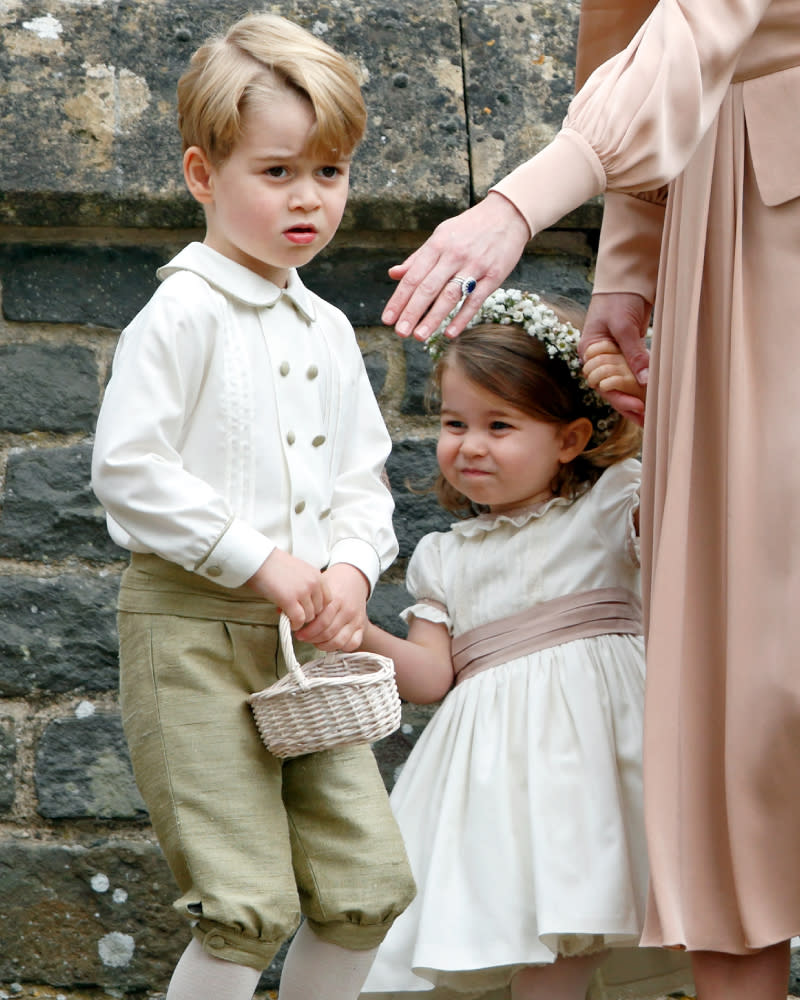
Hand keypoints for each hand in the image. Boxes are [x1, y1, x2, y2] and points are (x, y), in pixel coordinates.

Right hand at [246, 549, 329, 629]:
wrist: (259, 560)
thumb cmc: (274, 565)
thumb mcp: (300, 571)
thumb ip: (307, 584)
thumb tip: (308, 603)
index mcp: (317, 575)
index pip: (328, 599)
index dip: (318, 607)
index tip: (308, 610)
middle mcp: (313, 583)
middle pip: (320, 609)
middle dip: (309, 614)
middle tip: (298, 615)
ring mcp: (302, 592)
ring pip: (310, 616)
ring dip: (301, 619)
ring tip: (292, 617)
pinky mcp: (289, 600)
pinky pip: (299, 619)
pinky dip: (295, 624)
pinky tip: (290, 622)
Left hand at [295, 563, 369, 651]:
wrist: (353, 578)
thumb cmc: (332, 583)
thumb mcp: (317, 586)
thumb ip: (300, 599)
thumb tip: (280, 612)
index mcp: (336, 599)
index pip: (321, 622)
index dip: (307, 631)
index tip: (298, 633)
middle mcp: (347, 610)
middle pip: (328, 633)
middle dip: (312, 639)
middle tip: (303, 638)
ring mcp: (356, 619)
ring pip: (339, 641)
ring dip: (324, 645)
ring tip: (315, 642)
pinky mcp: (362, 625)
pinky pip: (353, 643)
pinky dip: (341, 648)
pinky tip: (330, 643)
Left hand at [381, 192, 530, 340]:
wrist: (507, 214)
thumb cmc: (469, 228)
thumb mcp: (441, 236)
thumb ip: (418, 258)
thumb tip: (393, 274)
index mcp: (437, 245)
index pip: (413, 277)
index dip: (399, 299)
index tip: (387, 318)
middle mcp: (454, 255)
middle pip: (428, 288)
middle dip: (412, 312)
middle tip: (400, 332)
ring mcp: (475, 266)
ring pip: (450, 295)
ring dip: (433, 318)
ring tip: (419, 336)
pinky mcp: (494, 276)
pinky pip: (475, 300)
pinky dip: (462, 317)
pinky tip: (450, 333)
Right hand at [579, 292, 650, 425]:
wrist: (627, 280)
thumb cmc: (618, 299)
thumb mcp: (624, 326)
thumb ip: (634, 353)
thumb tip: (645, 379)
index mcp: (590, 353)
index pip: (601, 382)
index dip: (618, 397)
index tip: (636, 406)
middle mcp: (599, 359)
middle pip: (612, 388)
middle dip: (628, 405)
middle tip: (646, 420)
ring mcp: (613, 357)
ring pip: (623, 384)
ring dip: (636, 399)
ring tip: (651, 416)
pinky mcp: (627, 353)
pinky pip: (632, 374)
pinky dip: (641, 386)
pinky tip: (651, 398)